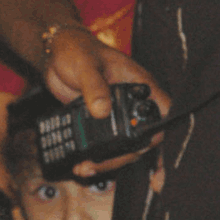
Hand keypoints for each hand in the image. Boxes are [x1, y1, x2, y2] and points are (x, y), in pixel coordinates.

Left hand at [42, 27, 171, 177]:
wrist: (56, 55)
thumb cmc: (77, 50)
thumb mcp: (87, 66)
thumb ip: (95, 87)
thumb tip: (101, 110)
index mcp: (138, 84)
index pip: (162, 111)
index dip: (160, 132)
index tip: (146, 149)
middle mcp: (130, 103)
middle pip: (140, 137)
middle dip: (123, 156)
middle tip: (99, 164)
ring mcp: (114, 114)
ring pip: (121, 145)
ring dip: (106, 161)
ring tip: (84, 168)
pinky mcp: (97, 122)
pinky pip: (101, 144)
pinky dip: (94, 157)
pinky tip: (81, 164)